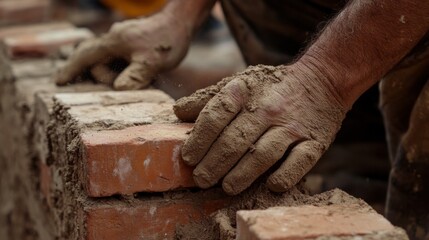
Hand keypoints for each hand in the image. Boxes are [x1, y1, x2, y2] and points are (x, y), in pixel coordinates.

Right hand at [55, 15, 189, 89]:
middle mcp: (114, 38)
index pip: (85, 56)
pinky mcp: (132, 42)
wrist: (181, 22)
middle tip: (122, 87)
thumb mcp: (152, 62)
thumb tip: (118, 90)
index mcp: (113, 42)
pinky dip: (122, 69)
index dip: (71, 70)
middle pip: (96, 61)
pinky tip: (139, 74)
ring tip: (139, 79)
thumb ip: (135, 77)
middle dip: (103, 78)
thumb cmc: (167, 41)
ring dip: (117, 74)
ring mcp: (123, 39)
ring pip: (109, 61)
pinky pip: (120, 58)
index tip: (59, 82)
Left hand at [174, 64, 346, 194]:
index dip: (199, 139)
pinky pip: (299, 162)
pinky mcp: (314, 141)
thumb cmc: (271, 88)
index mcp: (246, 92)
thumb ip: (208, 99)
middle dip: (214, 163)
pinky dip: (284, 176)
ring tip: (226, 187)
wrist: (321, 79)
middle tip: (201, 180)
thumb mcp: (240, 84)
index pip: (216, 115)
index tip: (188, 157)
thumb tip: (178, 112)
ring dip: (242, 174)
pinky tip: (270, 184)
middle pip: (235, 140)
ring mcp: (292, 126)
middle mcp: (268, 109)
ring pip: (263, 154)